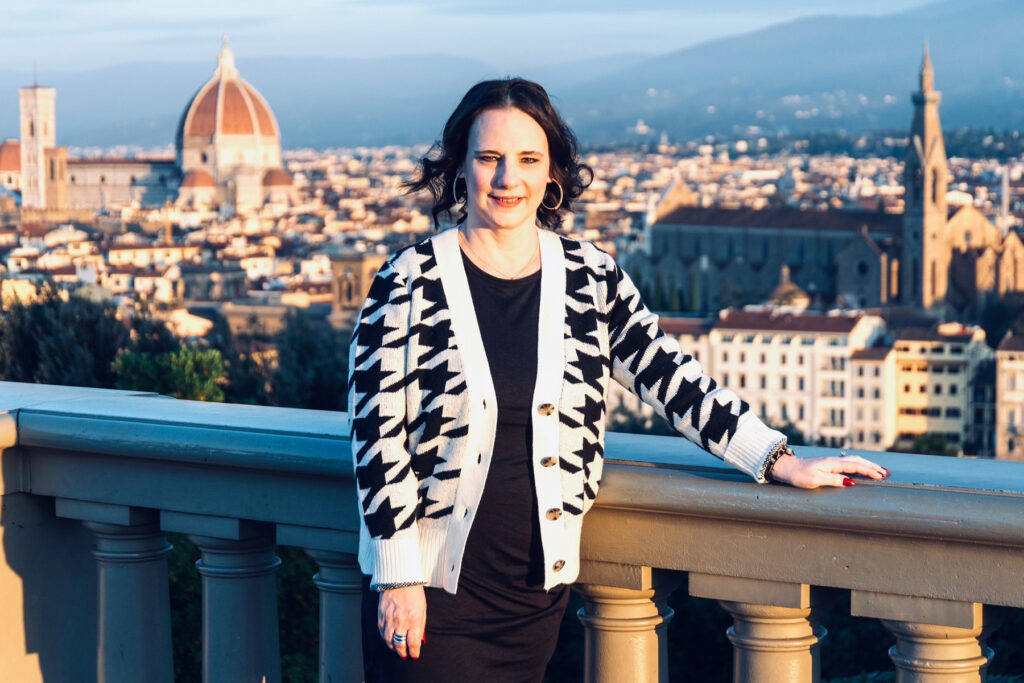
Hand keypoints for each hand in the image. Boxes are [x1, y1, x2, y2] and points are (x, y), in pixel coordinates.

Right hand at [378, 585, 425, 659]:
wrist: (399, 579)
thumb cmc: (413, 593)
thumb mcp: (422, 609)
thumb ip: (420, 626)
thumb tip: (419, 640)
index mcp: (414, 619)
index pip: (413, 643)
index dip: (414, 652)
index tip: (415, 655)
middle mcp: (401, 621)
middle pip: (400, 645)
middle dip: (403, 653)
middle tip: (405, 655)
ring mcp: (389, 620)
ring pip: (389, 641)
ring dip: (393, 648)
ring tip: (397, 650)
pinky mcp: (381, 616)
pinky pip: (382, 632)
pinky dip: (385, 639)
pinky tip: (389, 640)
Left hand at [769, 452, 888, 488]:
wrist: (786, 468)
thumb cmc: (799, 475)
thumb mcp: (815, 479)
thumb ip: (833, 480)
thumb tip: (851, 482)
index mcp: (832, 464)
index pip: (856, 466)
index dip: (870, 471)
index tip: (881, 476)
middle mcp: (834, 461)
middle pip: (858, 462)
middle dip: (873, 467)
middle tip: (886, 473)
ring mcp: (831, 461)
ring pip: (854, 461)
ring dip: (867, 465)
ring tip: (879, 470)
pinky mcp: (828, 464)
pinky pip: (848, 463)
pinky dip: (859, 464)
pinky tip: (862, 467)